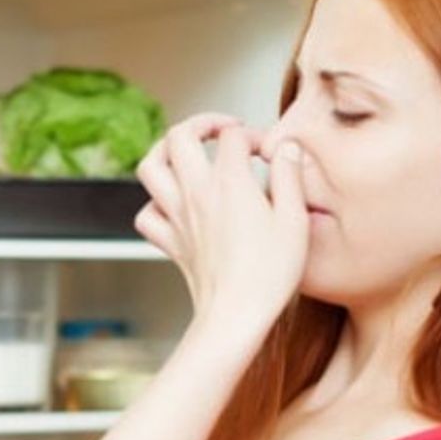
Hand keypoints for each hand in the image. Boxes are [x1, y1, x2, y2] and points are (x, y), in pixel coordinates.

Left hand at [132, 112, 308, 346]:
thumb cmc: (269, 274)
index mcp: (229, 183)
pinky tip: (175, 204)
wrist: (235, 316)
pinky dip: (155, 202)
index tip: (269, 153)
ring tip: (187, 151)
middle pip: (178, 136)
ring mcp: (177, 216)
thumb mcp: (294, 220)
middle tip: (223, 130)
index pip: (233, 137)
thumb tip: (287, 148)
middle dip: (201, 123)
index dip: (254, 136)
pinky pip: (146, 213)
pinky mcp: (169, 241)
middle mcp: (196, 193)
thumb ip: (290, 176)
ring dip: (165, 151)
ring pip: (150, 166)